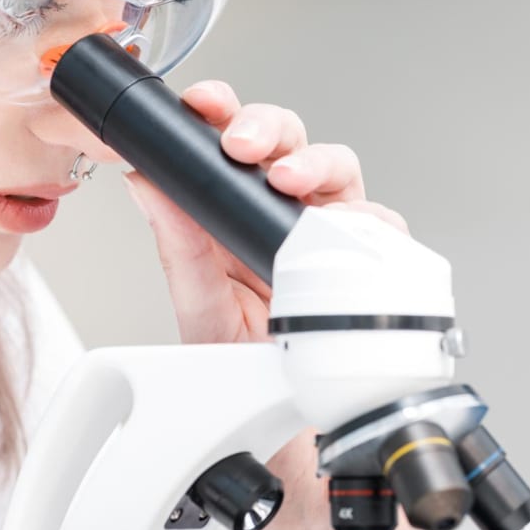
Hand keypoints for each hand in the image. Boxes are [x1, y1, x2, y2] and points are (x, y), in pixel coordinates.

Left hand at [123, 79, 406, 344]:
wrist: (284, 423)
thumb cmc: (240, 370)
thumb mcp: (199, 307)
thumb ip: (178, 245)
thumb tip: (147, 182)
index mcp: (234, 212)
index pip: (231, 141)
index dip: (222, 111)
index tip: (204, 105)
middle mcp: (283, 214)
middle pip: (288, 139)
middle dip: (268, 128)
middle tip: (244, 147)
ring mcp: (328, 233)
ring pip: (338, 167)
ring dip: (315, 163)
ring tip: (290, 181)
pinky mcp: (368, 259)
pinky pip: (382, 224)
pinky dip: (370, 218)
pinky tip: (346, 225)